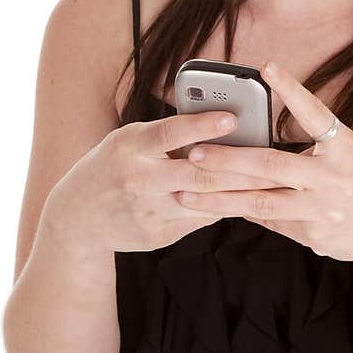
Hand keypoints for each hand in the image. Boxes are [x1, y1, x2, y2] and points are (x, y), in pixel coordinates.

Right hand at [42, 109, 277, 256]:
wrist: (78, 218)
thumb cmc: (115, 165)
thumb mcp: (130, 141)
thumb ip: (166, 135)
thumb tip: (218, 122)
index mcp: (131, 147)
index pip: (170, 133)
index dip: (202, 125)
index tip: (232, 117)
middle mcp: (139, 179)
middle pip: (198, 173)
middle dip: (240, 167)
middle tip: (274, 158)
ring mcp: (149, 211)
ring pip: (206, 200)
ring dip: (242, 191)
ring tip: (274, 181)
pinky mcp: (159, 235)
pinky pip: (201, 219)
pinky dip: (225, 207)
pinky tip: (250, 200)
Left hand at [175, 61, 352, 268]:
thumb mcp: (349, 155)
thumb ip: (314, 145)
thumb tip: (265, 136)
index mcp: (346, 150)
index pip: (317, 115)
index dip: (292, 91)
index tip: (267, 67)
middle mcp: (334, 178)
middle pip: (272, 166)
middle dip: (229, 159)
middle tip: (196, 151)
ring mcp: (322, 210)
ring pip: (261, 202)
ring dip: (219, 197)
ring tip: (186, 190)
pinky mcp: (312, 235)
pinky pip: (269, 221)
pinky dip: (241, 212)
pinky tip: (213, 207)